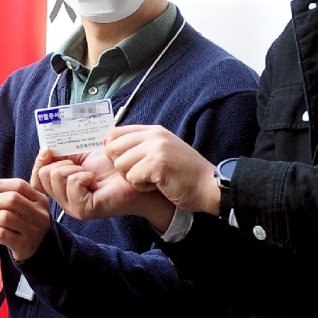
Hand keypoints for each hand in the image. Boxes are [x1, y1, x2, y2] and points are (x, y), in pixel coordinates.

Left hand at [0, 178, 51, 261]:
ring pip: (4, 217)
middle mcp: (40, 215)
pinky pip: (1, 234)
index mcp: (40, 200)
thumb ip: (6, 194)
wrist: (37, 249)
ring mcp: (34, 232)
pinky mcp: (24, 246)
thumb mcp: (23, 206)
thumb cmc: (24, 223)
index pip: (19, 185)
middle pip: (12, 200)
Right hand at [35, 146, 174, 228]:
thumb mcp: (81, 154)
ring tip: (92, 174)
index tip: (49, 149)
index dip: (40, 161)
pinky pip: (72, 183)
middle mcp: (63, 200)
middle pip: (44, 174)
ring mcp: (72, 207)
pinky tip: (96, 180)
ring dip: (76, 168)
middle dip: (63, 162)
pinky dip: (84, 175)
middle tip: (82, 166)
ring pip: (56, 177)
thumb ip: (62, 152)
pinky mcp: (83, 209)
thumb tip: (45, 148)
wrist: (134, 173)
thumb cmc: (112, 164)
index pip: (36, 178)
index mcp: (60, 188)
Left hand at [105, 125, 220, 214]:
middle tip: (140, 174)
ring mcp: (156, 148)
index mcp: (154, 131)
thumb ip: (141, 146)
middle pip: (112, 148)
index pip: (115, 133)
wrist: (209, 187)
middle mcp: (154, 135)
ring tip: (152, 180)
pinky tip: (158, 185)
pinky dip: (142, 187)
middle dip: (121, 166)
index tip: (127, 163)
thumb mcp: (163, 152)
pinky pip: (132, 178)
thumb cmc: (186, 175)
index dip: (113, 151)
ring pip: (120, 165)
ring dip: (132, 178)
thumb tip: (108, 145)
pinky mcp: (157, 163)